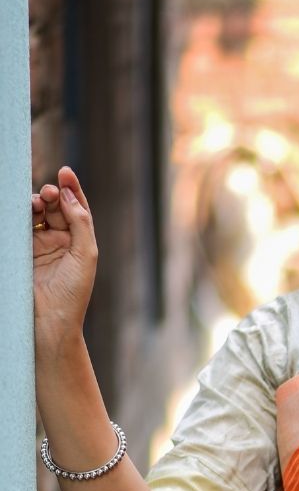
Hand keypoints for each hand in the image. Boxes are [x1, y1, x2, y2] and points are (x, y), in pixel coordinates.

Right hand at [31, 166, 97, 346]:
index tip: (65, 171)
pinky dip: (23, 214)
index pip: (77, 209)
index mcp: (80, 242)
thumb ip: (80, 222)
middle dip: (53, 194)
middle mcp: (61, 241)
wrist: (50, 320)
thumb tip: (68, 194)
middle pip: (56, 207)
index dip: (72, 189)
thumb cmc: (73, 292)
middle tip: (49, 192)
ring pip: (38, 213)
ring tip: (38, 201)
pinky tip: (26, 208)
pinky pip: (22, 226)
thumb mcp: (85, 254)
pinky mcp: (22, 250)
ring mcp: (40, 245)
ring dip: (37, 202)